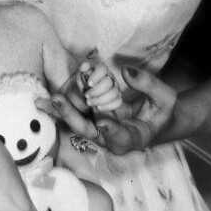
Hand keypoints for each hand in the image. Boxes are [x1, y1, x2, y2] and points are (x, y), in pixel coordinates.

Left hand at [50, 65, 177, 154]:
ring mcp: (101, 128)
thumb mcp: (165, 97)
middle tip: (57, 101)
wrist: (157, 119)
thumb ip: (148, 85)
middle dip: (72, 117)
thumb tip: (127, 72)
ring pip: (79, 122)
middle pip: (90, 132)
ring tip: (44, 101)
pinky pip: (78, 112)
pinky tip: (47, 99)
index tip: (102, 121)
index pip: (121, 138)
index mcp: (134, 138)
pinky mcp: (94, 117)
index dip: (112, 131)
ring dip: (61, 111)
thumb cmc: (164, 111)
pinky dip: (65, 104)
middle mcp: (113, 137)